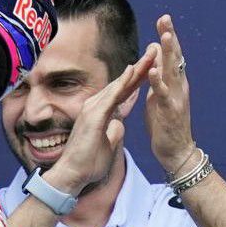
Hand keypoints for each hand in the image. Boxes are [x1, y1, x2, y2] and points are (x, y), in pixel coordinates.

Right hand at [46, 46, 155, 193]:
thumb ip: (113, 131)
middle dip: (139, 68)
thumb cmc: (87, 163)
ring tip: (150, 55)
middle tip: (154, 51)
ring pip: (118, 86)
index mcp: (100, 113)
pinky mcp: (93, 116)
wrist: (72, 175)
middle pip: (121, 84)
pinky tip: (133, 71)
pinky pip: (111, 96)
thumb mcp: (107, 143)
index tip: (151, 67)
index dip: (137, 80)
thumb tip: (119, 124)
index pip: (122, 92)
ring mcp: (92, 110)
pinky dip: (123, 83)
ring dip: (135, 70)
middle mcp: (95, 107)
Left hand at [144, 14, 196, 173]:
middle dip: (169, 37)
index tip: (163, 19)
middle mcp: (178, 86)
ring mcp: (176, 97)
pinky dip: (158, 81)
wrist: (174, 150)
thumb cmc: (164, 122)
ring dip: (168, 54)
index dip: (167, 37)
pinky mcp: (170, 110)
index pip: (171, 55)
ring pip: (172, 72)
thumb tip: (154, 55)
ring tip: (163, 37)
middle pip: (174, 57)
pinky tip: (153, 70)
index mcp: (173, 81)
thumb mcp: (158, 95)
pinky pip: (163, 94)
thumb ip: (157, 75)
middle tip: (165, 18)